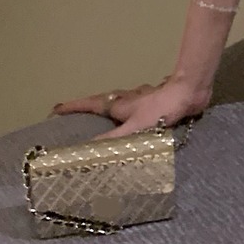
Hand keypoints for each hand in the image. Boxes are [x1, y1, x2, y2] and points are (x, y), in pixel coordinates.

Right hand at [47, 73, 210, 140]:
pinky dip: (128, 116)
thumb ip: (113, 140)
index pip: (88, 104)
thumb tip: (86, 150)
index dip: (71, 107)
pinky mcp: (155, 104)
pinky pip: (135, 110)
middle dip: (86, 109)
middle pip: (101, 103)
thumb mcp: (134, 128)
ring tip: (100, 122)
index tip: (54, 109)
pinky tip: (135, 122)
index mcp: (118, 104)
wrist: (189, 92)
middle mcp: (126, 99)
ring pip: (119, 105)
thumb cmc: (160, 109)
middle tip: (73, 115)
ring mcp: (141, 100)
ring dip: (107, 112)